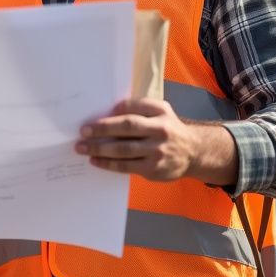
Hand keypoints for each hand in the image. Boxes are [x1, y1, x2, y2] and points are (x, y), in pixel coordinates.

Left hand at [76, 98, 237, 184]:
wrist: (193, 152)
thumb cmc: (168, 129)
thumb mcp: (160, 112)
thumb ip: (139, 108)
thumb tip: (108, 112)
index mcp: (161, 111)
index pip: (133, 107)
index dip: (113, 112)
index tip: (93, 116)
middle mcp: (161, 130)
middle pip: (127, 127)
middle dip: (102, 129)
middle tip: (83, 131)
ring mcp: (157, 151)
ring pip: (124, 149)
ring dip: (99, 148)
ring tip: (83, 147)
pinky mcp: (153, 168)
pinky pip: (126, 166)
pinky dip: (108, 164)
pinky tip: (96, 161)